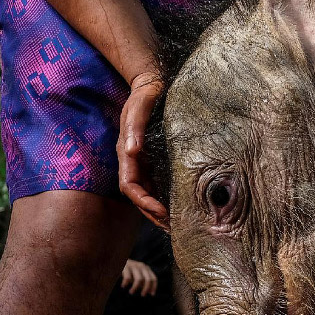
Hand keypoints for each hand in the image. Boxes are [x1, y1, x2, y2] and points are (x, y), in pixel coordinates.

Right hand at [118, 70, 168, 227]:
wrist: (153, 86)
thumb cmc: (145, 97)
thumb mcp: (138, 109)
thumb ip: (133, 128)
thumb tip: (130, 150)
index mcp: (127, 155)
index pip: (131, 187)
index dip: (144, 202)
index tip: (161, 212)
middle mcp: (136, 163)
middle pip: (141, 197)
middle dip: (154, 214)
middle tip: (174, 228)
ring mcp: (147, 163)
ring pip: (152, 194)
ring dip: (162, 211)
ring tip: (180, 225)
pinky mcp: (159, 161)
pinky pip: (162, 185)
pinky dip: (171, 198)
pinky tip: (187, 206)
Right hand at [120, 259, 158, 296]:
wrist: (117, 259)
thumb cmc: (129, 270)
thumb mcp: (138, 275)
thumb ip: (143, 282)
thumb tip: (150, 292)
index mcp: (146, 268)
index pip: (154, 278)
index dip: (154, 287)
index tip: (152, 294)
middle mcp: (142, 266)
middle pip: (148, 279)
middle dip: (146, 288)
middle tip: (143, 295)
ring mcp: (134, 266)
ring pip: (139, 279)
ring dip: (135, 287)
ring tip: (131, 292)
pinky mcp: (125, 266)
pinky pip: (128, 278)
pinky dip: (126, 283)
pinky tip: (123, 286)